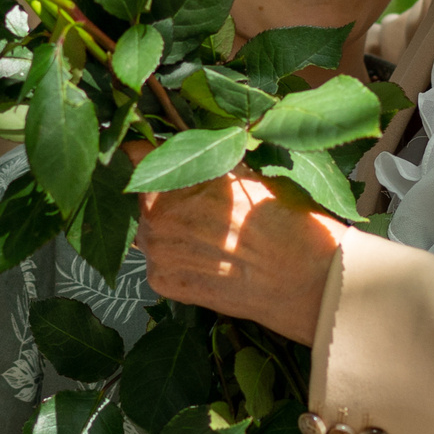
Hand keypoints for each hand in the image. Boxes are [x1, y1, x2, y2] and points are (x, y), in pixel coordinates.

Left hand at [135, 167, 342, 343]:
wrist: (300, 277)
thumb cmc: (280, 219)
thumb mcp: (242, 171)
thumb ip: (202, 160)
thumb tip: (181, 150)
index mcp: (170, 180)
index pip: (133, 156)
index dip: (143, 154)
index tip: (150, 156)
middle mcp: (154, 217)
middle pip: (138, 196)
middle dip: (159, 194)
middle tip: (192, 200)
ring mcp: (156, 254)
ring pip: (146, 230)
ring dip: (165, 226)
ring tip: (205, 233)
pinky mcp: (164, 284)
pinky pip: (158, 261)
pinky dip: (174, 257)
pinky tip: (207, 258)